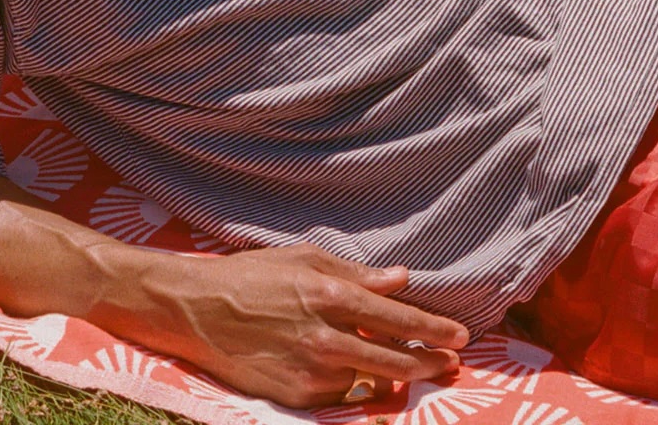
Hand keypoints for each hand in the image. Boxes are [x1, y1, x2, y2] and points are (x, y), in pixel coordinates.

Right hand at [139, 242, 468, 408]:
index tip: (459, 335)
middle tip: (450, 362)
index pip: (399, 319)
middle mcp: (326, 338)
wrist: (198, 310)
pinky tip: (355, 374)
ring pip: (371, 382)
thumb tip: (400, 279)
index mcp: (331, 296)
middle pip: (396, 360)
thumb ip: (356, 273)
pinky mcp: (297, 398)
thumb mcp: (304, 259)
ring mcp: (312, 373)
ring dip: (394, 376)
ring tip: (409, 369)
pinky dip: (353, 386)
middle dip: (430, 363)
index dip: (434, 329)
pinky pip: (341, 398)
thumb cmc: (252, 276)